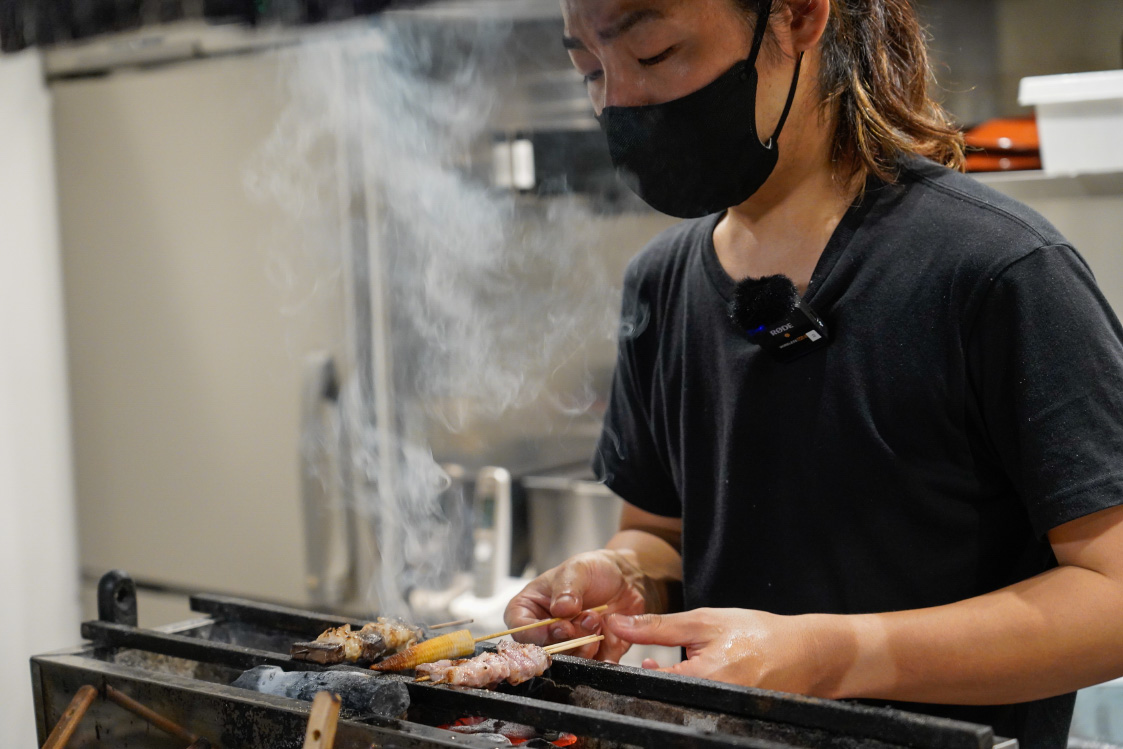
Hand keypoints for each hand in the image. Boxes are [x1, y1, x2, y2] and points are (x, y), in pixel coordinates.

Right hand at [503, 550, 652, 661]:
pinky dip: (604, 653)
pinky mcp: (590, 655)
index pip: (520, 629)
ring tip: (598, 620)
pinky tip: (610, 633)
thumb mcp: (576, 570)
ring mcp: (567, 645)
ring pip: (569, 661)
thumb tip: (560, 609)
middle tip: (588, 619)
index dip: (537, 633)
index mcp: (529, 608)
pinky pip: (594, 666)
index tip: (562, 627)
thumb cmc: (591, 570)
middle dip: (569, 639)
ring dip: (587, 644)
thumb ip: (567, 588)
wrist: (623, 578)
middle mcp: (544, 631)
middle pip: (545, 651)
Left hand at [605, 608, 844, 695]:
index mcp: (701, 681)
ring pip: (677, 707)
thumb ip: (657, 626)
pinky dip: (689, 695)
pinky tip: (695, 677)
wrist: (804, 654)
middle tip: (663, 660)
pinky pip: (695, 711)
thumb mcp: (703, 622)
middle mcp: (709, 707)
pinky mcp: (727, 721)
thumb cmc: (756, 633)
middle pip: (662, 700)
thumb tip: (617, 624)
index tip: (637, 656)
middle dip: (654, 680)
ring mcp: (719, 717)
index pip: (648, 684)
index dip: (635, 670)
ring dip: (670, 687)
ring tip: (682, 664)